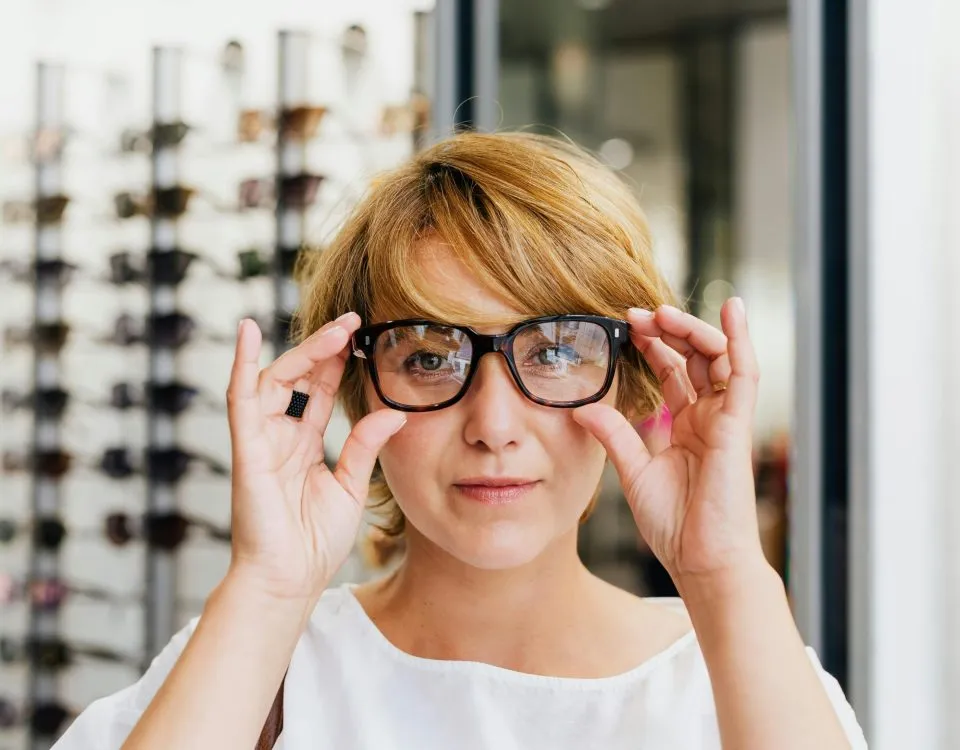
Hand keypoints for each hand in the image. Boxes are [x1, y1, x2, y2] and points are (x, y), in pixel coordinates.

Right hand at [226, 313, 406, 602]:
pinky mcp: (247, 451)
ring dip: (302, 352)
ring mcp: (260, 442)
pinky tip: (248, 333)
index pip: (319, 392)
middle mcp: (279, 438)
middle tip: (352, 322)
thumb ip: (365, 446)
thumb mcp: (350, 485)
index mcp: (302, 446)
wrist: (290, 582)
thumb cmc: (314, 542)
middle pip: (298, 378)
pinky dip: (242, 365)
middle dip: (323, 348)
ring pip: (275, 381)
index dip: (337, 362)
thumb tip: (393, 412)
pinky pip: (240, 401)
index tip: (361, 335)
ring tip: (335, 330)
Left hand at [573, 298, 766, 586]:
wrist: (700, 560)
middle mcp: (707, 418)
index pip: (673, 373)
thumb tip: (582, 407)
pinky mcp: (737, 426)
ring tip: (662, 313)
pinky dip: (741, 340)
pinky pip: (744, 375)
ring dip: (692, 330)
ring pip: (717, 359)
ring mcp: (724, 420)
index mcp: (685, 427)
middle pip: (694, 358)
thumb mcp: (633, 470)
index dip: (654, 346)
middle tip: (638, 314)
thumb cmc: (674, 524)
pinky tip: (733, 309)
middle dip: (669, 331)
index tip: (627, 326)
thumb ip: (614, 434)